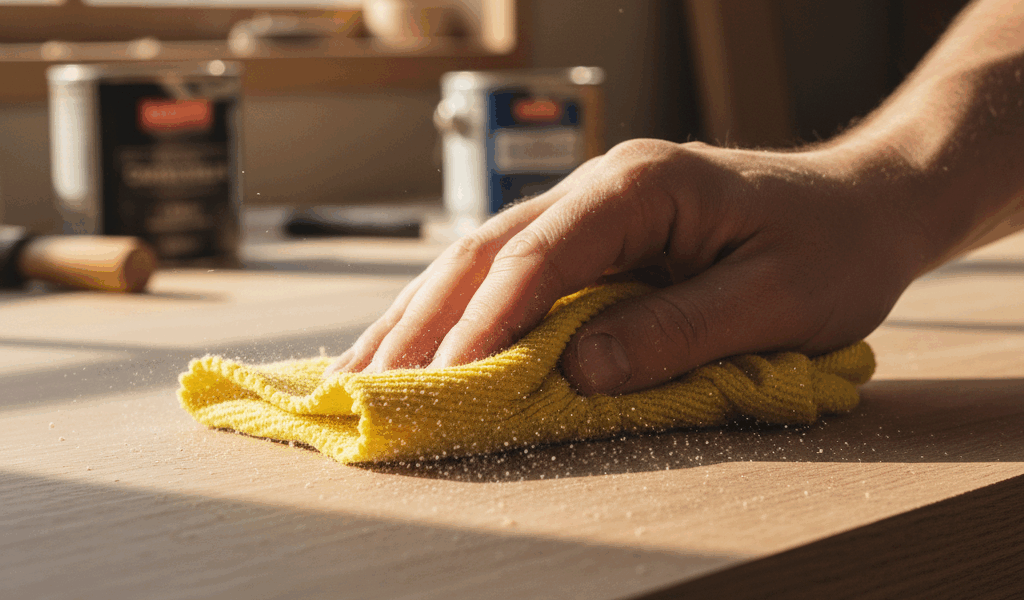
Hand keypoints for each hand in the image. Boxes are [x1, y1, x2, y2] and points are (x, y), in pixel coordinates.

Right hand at [326, 138, 926, 394]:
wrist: (861, 205)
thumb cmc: (831, 248)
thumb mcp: (775, 299)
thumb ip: (679, 332)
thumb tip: (579, 372)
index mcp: (641, 186)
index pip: (540, 256)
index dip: (485, 323)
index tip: (442, 382)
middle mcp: (599, 188)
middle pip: (488, 251)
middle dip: (425, 321)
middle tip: (371, 385)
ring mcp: (589, 208)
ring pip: (483, 259)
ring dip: (423, 315)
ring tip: (366, 367)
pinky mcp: (592, 239)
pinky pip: (509, 273)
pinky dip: (459, 311)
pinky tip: (421, 340)